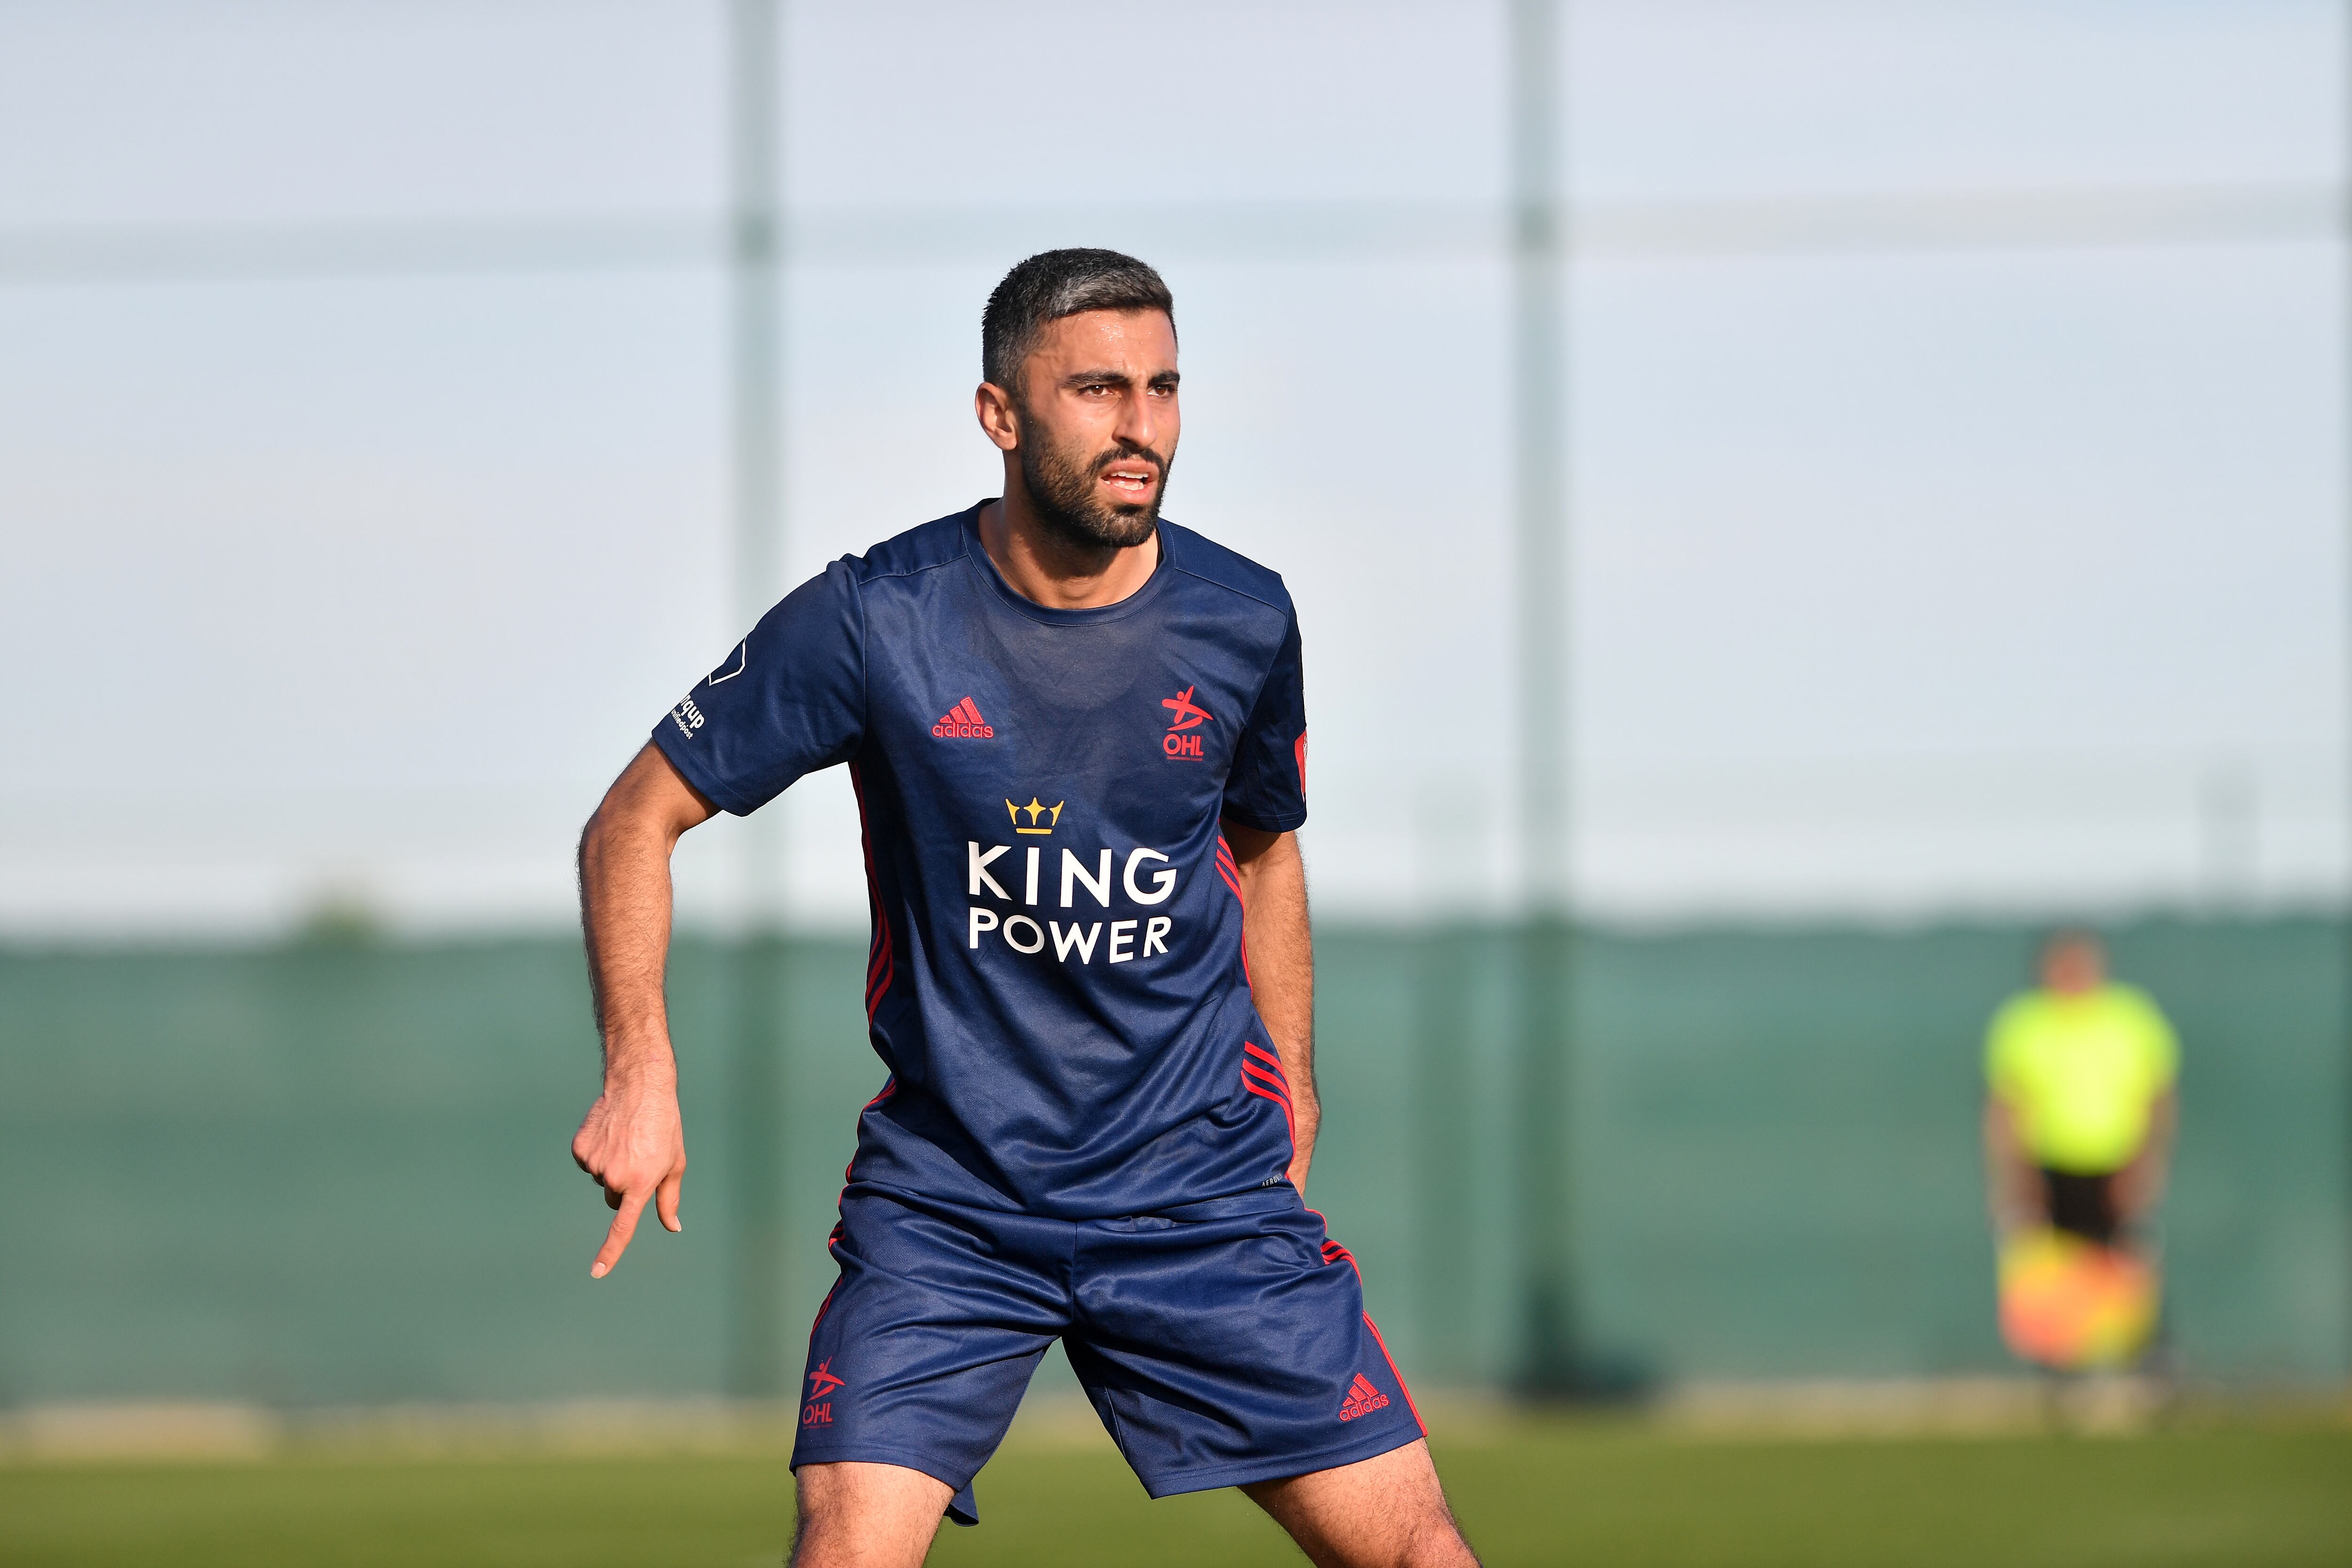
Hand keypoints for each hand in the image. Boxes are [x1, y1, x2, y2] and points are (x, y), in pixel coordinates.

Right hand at [571, 1067, 685, 1277]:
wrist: (639, 1088)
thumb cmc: (664, 1127)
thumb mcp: (675, 1163)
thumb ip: (669, 1199)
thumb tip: (674, 1227)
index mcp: (641, 1184)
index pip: (622, 1227)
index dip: (610, 1252)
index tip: (597, 1272)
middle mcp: (614, 1178)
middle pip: (613, 1200)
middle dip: (624, 1187)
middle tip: (638, 1157)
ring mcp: (594, 1164)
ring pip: (600, 1179)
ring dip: (611, 1167)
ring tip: (626, 1140)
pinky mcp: (579, 1150)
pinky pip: (587, 1163)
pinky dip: (597, 1152)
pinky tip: (610, 1133)